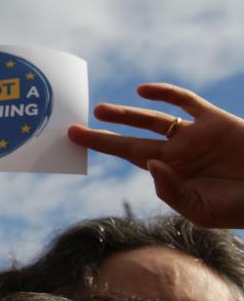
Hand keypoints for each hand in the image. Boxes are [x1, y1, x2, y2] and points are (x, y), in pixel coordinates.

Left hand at [67, 83, 243, 227]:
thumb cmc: (238, 209)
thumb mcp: (200, 209)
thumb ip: (171, 190)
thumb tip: (150, 164)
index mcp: (170, 173)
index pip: (127, 157)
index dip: (101, 146)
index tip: (72, 139)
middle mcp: (177, 152)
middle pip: (132, 139)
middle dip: (104, 134)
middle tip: (74, 127)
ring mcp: (195, 136)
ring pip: (154, 119)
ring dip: (127, 113)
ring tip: (100, 110)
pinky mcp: (214, 121)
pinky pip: (186, 102)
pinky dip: (165, 93)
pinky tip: (144, 90)